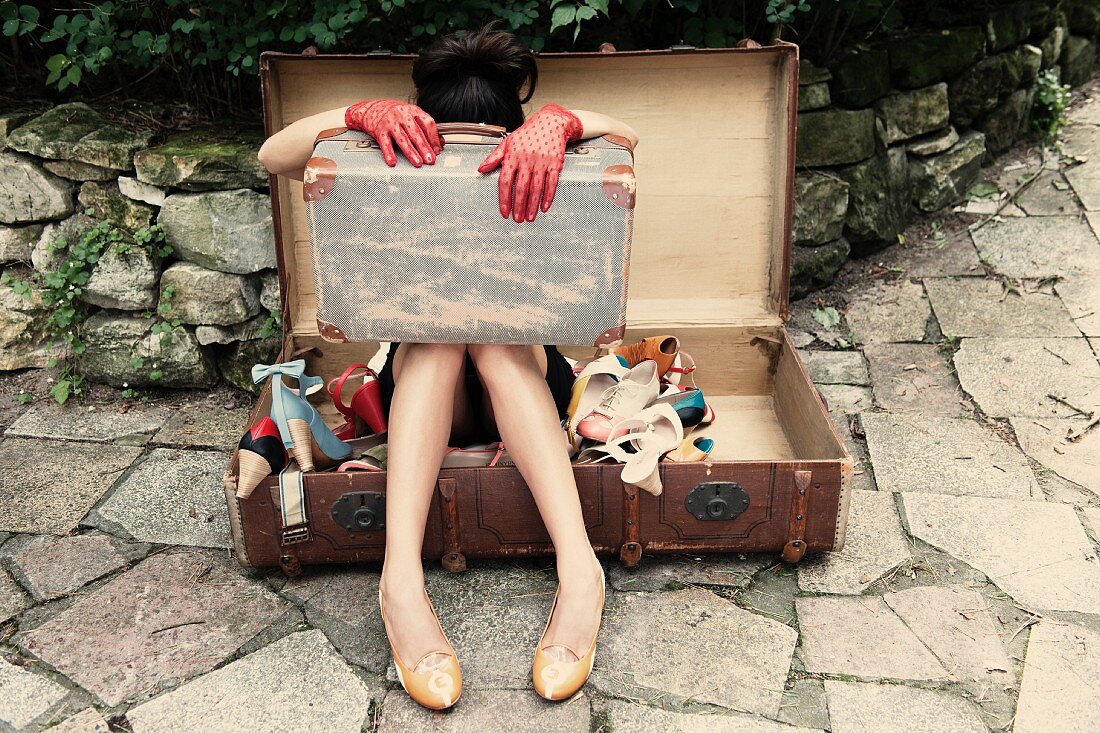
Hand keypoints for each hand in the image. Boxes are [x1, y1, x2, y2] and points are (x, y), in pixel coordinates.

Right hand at [344, 99, 442, 167]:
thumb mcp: (411, 116)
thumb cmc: (393, 113)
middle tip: (430, 159)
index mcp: (413, 110)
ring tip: (417, 162)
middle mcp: (402, 115)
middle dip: (424, 147)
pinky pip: (385, 143)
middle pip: (416, 133)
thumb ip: (425, 128)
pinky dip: (389, 153)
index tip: (437, 150)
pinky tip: (393, 161)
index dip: (434, 138)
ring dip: (411, 152)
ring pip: (402, 139)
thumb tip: (439, 143)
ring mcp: (390, 123)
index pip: (427, 123)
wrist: (371, 109)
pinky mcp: (379, 131)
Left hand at [477, 103, 582, 221]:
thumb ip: (494, 157)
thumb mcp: (508, 142)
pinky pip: (552, 183)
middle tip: (517, 219)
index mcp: (513, 156)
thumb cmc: (528, 133)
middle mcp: (527, 159)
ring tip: (529, 217)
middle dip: (518, 206)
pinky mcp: (555, 163)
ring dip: (532, 205)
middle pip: (521, 187)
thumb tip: (481, 168)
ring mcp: (542, 162)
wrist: (551, 122)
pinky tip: (544, 206)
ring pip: (536, 188)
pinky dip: (548, 196)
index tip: (504, 211)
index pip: (505, 181)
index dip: (504, 198)